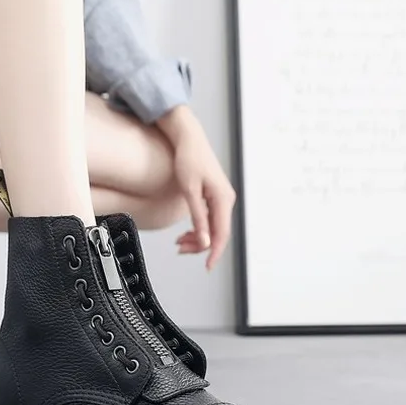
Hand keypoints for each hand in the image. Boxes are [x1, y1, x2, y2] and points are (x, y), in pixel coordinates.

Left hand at [157, 105, 236, 270]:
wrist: (188, 138)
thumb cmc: (189, 159)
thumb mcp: (189, 191)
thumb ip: (198, 218)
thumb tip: (205, 240)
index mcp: (223, 199)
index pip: (222, 233)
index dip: (215, 252)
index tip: (207, 266)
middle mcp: (226, 199)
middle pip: (218, 232)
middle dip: (200, 245)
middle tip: (180, 250)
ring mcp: (221, 197)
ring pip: (213, 227)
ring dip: (198, 237)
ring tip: (179, 243)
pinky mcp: (214, 196)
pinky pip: (210, 218)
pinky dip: (198, 228)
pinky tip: (185, 233)